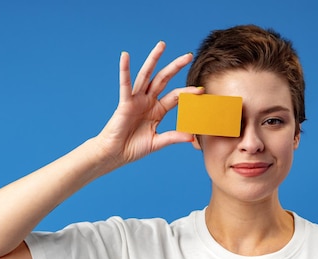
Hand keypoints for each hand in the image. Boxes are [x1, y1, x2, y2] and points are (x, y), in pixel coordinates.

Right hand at [95, 41, 203, 165]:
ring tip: (161, 45)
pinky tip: (125, 56)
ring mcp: (136, 100)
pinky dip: (124, 70)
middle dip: (175, 67)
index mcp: (157, 110)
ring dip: (153, 59)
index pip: (176, 97)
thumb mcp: (158, 142)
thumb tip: (192, 137)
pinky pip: (125, 85)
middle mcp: (148, 101)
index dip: (188, 93)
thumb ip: (174, 137)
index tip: (201, 90)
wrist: (116, 154)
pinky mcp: (125, 103)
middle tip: (188, 55)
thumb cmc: (133, 148)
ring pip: (146, 76)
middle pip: (163, 79)